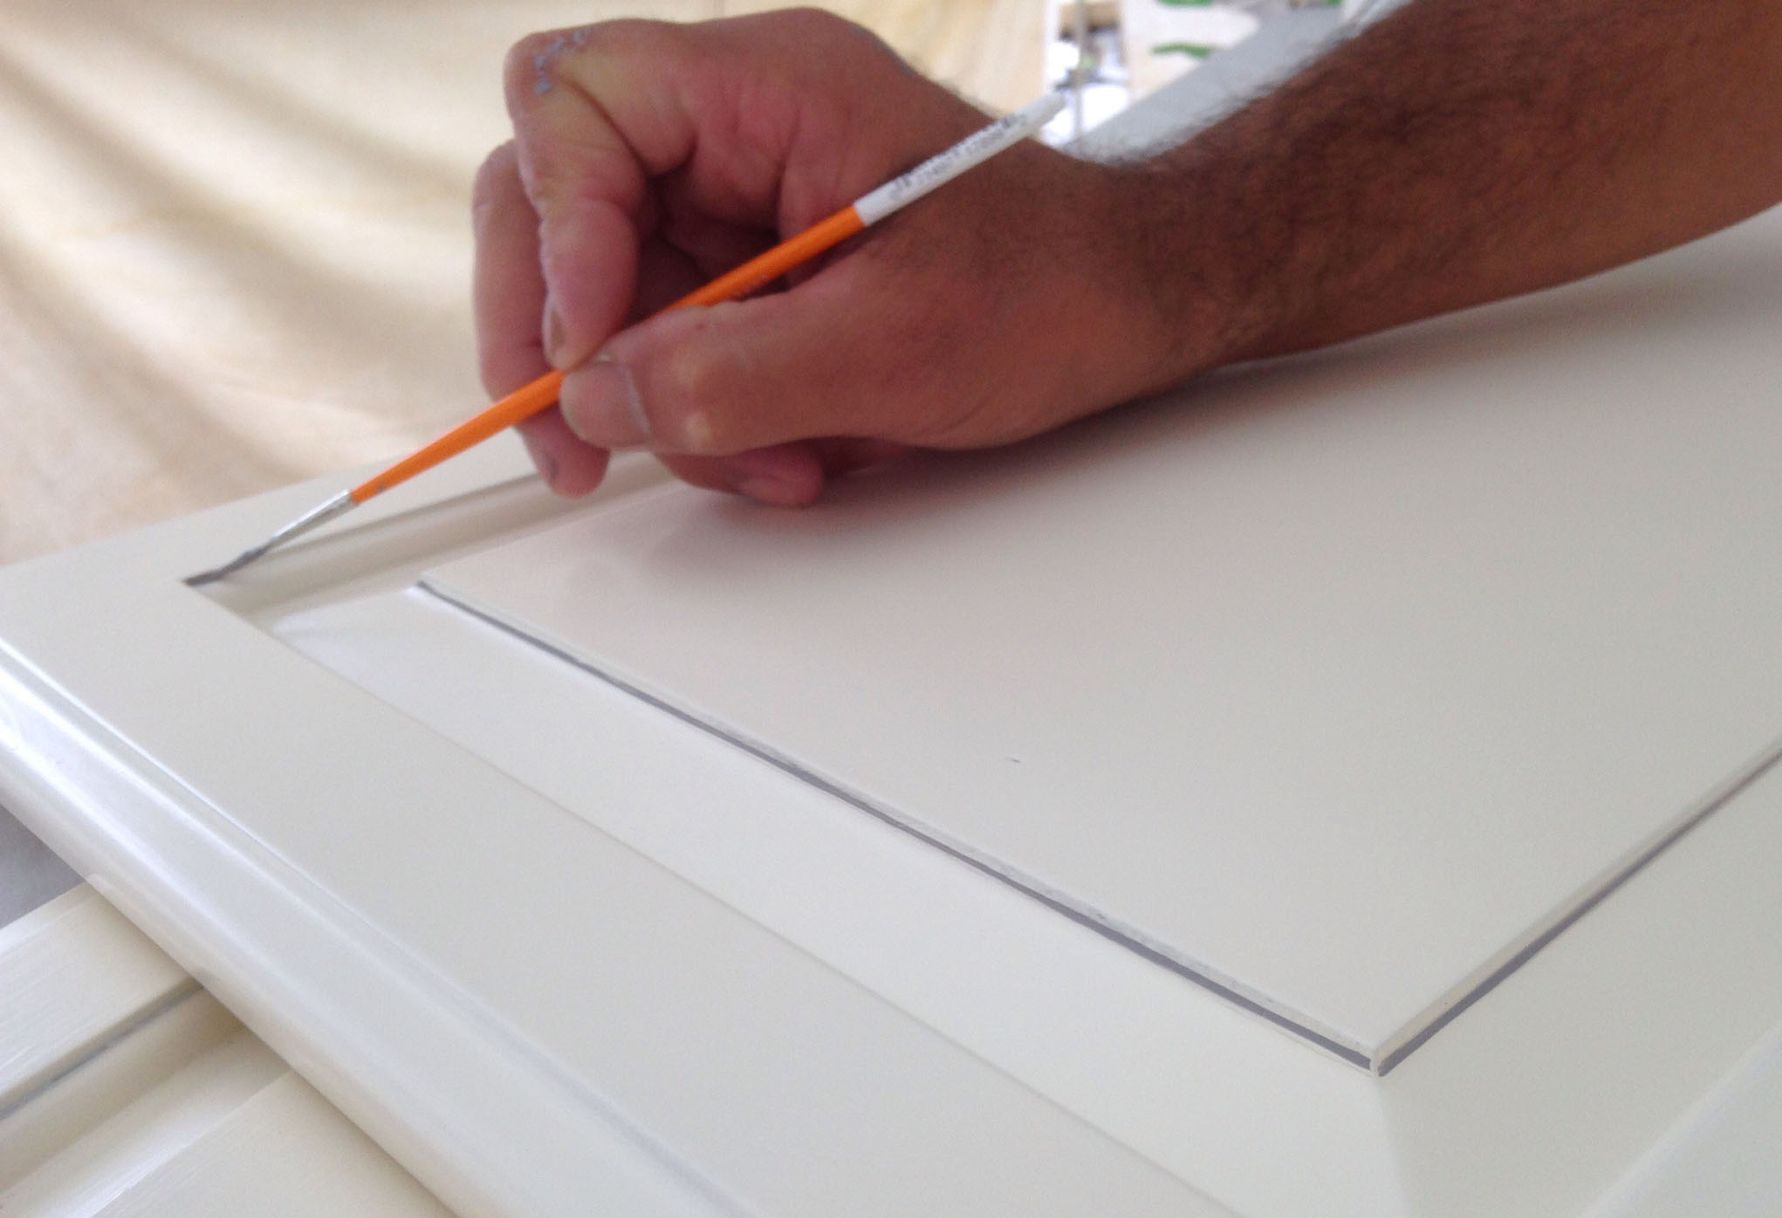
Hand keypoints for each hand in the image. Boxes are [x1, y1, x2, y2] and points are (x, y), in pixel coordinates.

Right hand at [472, 11, 1185, 503]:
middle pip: (553, 193)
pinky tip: (785, 452)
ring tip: (764, 462)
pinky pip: (670, 338)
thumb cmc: (1052, 287)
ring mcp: (735, 199)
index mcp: (772, 88)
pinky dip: (705, 413)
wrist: (1126, 304)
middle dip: (555, 332)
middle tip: (568, 444)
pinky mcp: (750, 269)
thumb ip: (733, 375)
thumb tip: (595, 401)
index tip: (581, 351)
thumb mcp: (894, 348)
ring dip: (654, 400)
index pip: (580, 106)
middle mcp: (735, 127)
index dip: (555, 229)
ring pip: (606, 290)